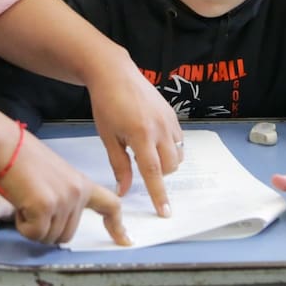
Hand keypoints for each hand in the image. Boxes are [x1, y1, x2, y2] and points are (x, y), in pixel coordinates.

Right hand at [0, 130, 128, 249]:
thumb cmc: (23, 160)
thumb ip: (65, 197)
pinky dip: (22, 225)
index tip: (125, 240)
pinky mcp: (45, 206)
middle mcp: (77, 192)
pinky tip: (20, 203)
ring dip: (32, 226)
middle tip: (33, 205)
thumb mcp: (55, 177)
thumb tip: (62, 222)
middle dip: (46, 228)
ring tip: (26, 199)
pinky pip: (34, 233)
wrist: (6, 146)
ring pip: (49, 237)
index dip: (117, 226)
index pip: (110, 205)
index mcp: (82, 183)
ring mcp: (64, 199)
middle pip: (67, 235)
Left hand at [86, 61, 183, 216]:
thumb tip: (124, 191)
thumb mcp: (108, 137)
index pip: (153, 173)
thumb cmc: (106, 104)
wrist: (115, 73)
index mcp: (141, 135)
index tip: (165, 212)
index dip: (159, 195)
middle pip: (170, 167)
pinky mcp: (173, 114)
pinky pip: (179, 140)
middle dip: (159, 174)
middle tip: (138, 161)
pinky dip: (170, 147)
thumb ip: (119, 165)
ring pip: (178, 155)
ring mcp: (169, 120)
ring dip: (166, 161)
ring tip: (145, 149)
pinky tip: (153, 138)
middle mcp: (160, 129)